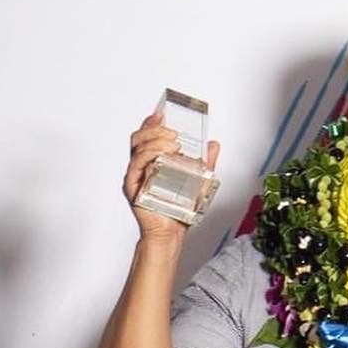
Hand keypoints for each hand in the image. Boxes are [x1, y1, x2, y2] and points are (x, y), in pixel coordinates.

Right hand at [122, 113, 221, 249]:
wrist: (171, 233)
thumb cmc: (179, 209)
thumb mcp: (197, 180)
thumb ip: (205, 162)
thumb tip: (214, 144)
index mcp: (152, 161)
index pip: (147, 136)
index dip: (152, 123)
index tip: (163, 114)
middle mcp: (141, 166)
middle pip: (139, 138)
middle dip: (155, 129)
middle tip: (174, 133)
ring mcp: (136, 176)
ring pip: (137, 148)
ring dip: (155, 141)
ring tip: (173, 144)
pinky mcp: (134, 187)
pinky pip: (136, 166)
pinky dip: (148, 156)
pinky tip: (161, 156)